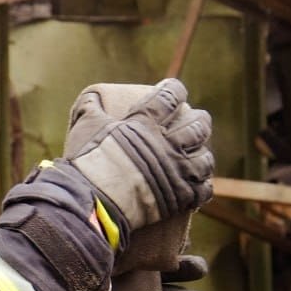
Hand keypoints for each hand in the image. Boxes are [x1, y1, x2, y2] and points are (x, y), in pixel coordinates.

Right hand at [67, 78, 213, 231]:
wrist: (93, 201)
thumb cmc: (88, 161)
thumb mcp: (85, 126)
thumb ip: (90, 107)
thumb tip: (92, 96)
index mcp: (145, 123)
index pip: (169, 97)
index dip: (175, 90)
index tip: (175, 89)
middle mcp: (167, 144)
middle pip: (198, 126)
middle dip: (200, 120)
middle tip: (197, 119)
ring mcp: (177, 172)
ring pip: (205, 159)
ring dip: (202, 155)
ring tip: (197, 155)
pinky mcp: (180, 198)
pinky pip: (203, 190)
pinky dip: (201, 186)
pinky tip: (196, 184)